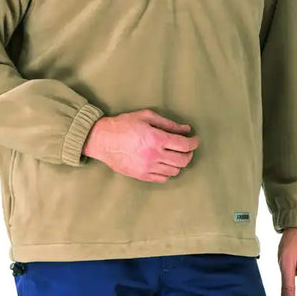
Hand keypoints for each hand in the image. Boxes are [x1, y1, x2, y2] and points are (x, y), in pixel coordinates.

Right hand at [83, 109, 198, 181]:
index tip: (194, 140)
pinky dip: (167, 172)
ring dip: (178, 163)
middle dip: (189, 154)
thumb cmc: (123, 125)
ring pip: (174, 171)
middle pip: (182, 160)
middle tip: (187, 149)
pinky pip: (162, 178)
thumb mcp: (146, 117)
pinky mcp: (141, 175)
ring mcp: (147, 168)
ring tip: (174, 156)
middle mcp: (154, 155)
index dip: (193, 143)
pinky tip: (164, 164)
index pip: (184, 145)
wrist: (102, 140)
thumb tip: (186, 129)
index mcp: (156, 139)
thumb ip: (168, 124)